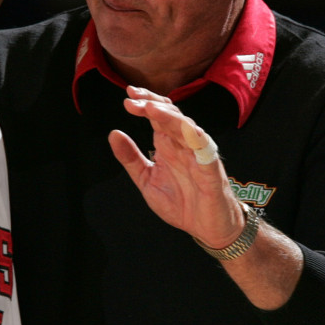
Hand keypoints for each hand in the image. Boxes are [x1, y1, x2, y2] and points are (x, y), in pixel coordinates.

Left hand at [107, 86, 245, 248]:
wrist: (207, 228)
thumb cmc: (181, 203)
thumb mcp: (146, 180)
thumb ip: (130, 158)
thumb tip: (113, 133)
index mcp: (168, 145)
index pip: (157, 116)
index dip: (145, 102)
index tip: (128, 95)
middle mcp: (183, 144)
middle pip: (171, 114)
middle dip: (152, 103)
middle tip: (133, 97)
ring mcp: (198, 154)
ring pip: (186, 126)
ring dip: (169, 115)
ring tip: (150, 108)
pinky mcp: (210, 168)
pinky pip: (205, 147)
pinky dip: (194, 136)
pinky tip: (183, 127)